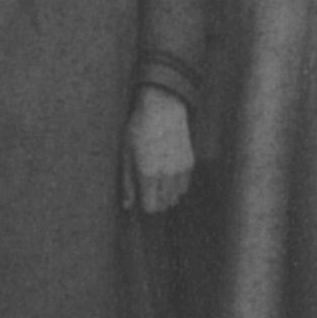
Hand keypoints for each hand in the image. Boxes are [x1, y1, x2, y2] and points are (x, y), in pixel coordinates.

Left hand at [121, 87, 194, 213]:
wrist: (163, 109)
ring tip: (155, 179)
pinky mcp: (190, 164)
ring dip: (166, 194)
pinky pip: (184, 187)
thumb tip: (126, 206)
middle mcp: (167, 176)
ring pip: (176, 197)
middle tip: (145, 187)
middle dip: (154, 201)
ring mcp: (181, 171)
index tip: (139, 197)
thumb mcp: (126, 155)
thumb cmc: (138, 130)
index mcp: (148, 175)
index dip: (144, 205)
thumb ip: (127, 183)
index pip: (151, 208)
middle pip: (164, 205)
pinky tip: (166, 172)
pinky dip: (176, 185)